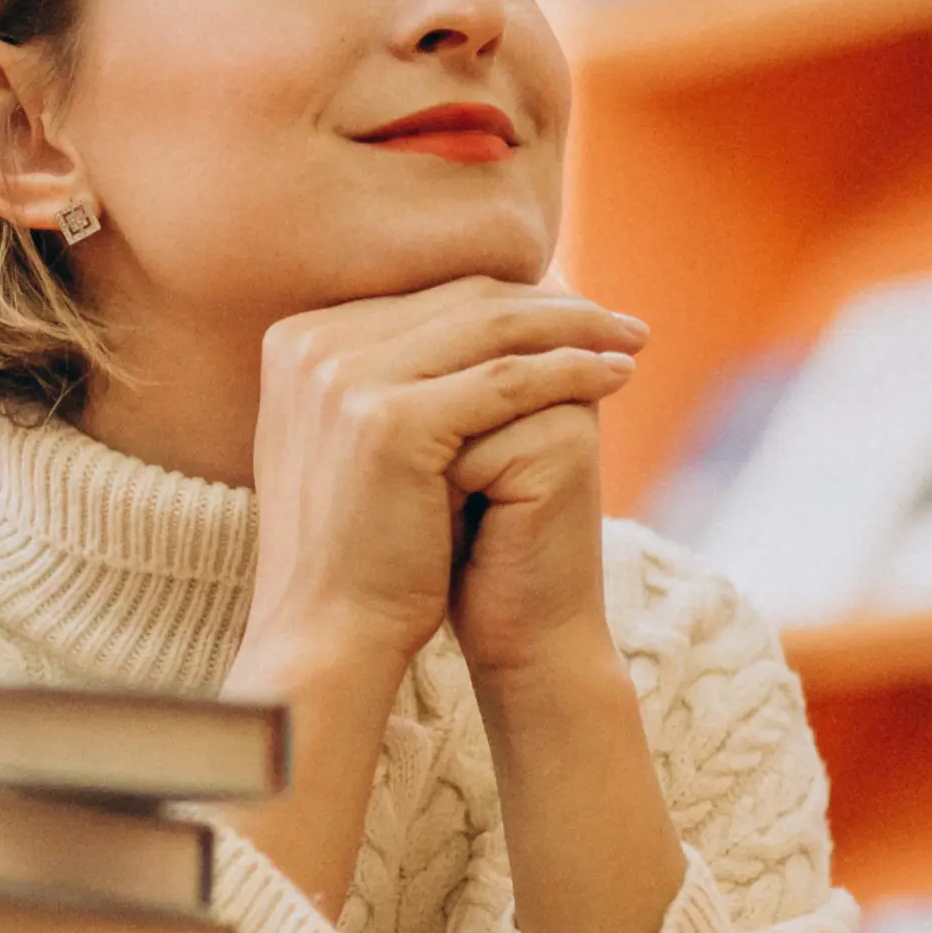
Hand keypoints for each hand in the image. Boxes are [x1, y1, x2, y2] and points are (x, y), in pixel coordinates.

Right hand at [220, 277, 643, 909]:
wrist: (328, 636)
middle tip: (618, 320)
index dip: (510, 298)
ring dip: (575, 329)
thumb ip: (390, 373)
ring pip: (490, 330)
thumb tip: (464, 321)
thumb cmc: (360, 549)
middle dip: (552, 305)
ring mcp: (343, 379)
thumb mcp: (356, 441)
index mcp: (298, 340)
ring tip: (633, 339)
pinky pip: (507, 380)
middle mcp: (311, 346)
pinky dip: (571, 371)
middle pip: (460, 300)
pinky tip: (618, 378)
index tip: (573, 314)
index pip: (429, 296)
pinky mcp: (389, 421)